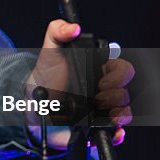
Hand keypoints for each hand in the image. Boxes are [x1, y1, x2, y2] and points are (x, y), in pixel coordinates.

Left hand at [25, 20, 133, 148]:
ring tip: (97, 110)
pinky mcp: (97, 127)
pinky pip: (117, 132)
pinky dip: (117, 132)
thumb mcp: (50, 51)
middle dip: (115, 94)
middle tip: (97, 95)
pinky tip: (107, 128)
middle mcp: (104, 89)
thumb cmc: (45, 77)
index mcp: (98, 70)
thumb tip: (74, 28)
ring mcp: (102, 109)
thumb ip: (58, 32)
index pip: (123, 69)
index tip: (102, 80)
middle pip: (126, 92)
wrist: (33, 107)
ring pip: (124, 111)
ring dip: (117, 112)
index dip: (119, 75)